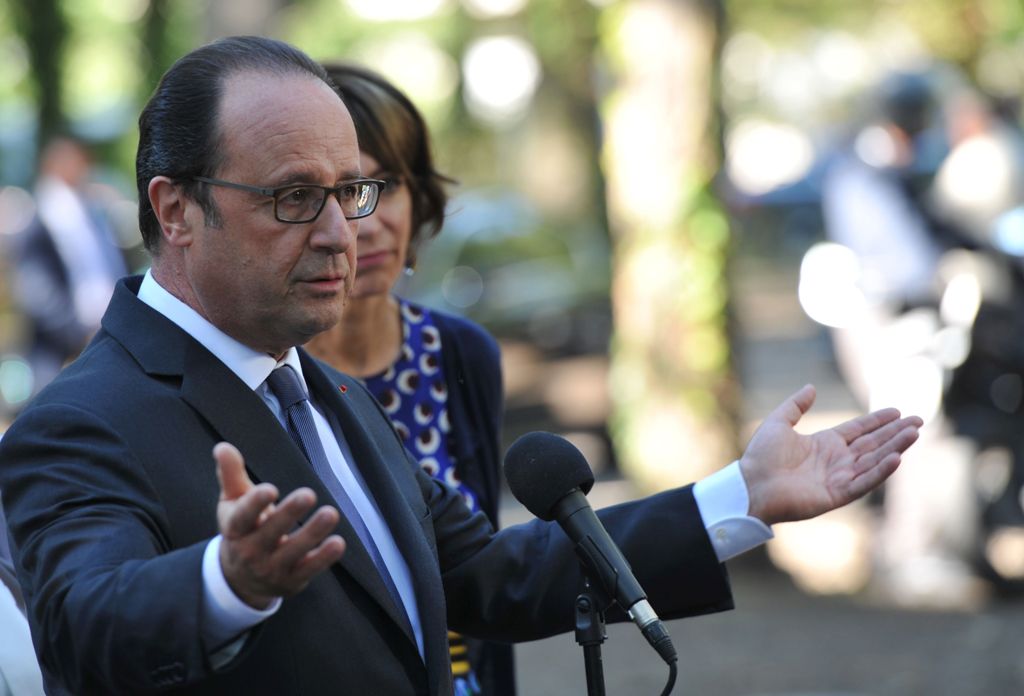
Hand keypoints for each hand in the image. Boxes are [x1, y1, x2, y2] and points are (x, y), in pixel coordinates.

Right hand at [214, 442, 345, 608]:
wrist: (241, 578)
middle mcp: (250, 551)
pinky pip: (309, 569)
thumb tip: (222, 447)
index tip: (270, 489)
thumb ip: (231, 474)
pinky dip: (324, 558)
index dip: (254, 503)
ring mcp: (272, 568)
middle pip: (270, 532)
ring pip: (293, 551)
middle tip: (308, 494)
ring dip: (313, 533)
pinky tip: (338, 543)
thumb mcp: (232, 502)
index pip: (242, 516)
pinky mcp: (292, 580)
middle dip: (289, 514)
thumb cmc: (242, 528)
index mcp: (235, 529)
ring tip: (331, 513)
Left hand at [739, 384, 921, 525]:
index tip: (898, 411)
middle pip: (872, 444)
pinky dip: (880, 471)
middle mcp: (837, 460)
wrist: (750, 485)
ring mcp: (839, 478)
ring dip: (894, 448)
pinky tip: (896, 458)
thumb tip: (811, 387)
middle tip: (918, 421)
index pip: (859, 430)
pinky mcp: (837, 495)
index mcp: (825, 444)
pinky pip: (864, 482)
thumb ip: (796, 406)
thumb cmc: (760, 457)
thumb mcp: (778, 423)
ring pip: (873, 460)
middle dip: (895, 433)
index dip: (878, 421)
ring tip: (913, 434)